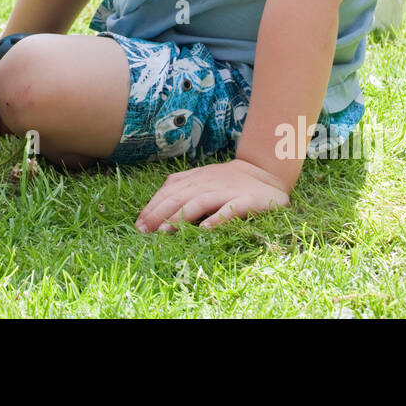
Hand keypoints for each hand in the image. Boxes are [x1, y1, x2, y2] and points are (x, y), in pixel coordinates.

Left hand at [135, 158, 290, 232]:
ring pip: (199, 202)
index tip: (138, 224)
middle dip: (159, 213)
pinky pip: (230, 210)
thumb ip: (180, 185)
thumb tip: (154, 201)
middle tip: (144, 231)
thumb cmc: (229, 180)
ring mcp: (226, 191)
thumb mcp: (202, 178)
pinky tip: (205, 230)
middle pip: (179, 197)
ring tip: (165, 231)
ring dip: (181, 216)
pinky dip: (217, 219)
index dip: (153, 206)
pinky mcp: (246, 201)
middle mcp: (208, 183)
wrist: (266, 173)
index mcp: (196, 178)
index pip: (169, 191)